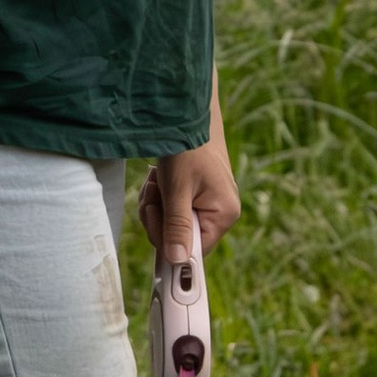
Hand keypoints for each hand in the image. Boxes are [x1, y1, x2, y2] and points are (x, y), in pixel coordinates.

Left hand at [141, 138, 239, 258]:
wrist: (187, 116)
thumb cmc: (187, 149)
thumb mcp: (177, 190)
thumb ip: (177, 227)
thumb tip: (177, 260)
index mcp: (223, 214)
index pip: (194, 249)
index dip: (170, 242)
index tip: (153, 219)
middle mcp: (220, 213)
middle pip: (180, 238)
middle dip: (159, 218)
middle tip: (154, 194)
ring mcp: (208, 205)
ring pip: (171, 224)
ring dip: (156, 205)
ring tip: (157, 181)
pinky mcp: (195, 197)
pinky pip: (171, 211)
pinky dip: (159, 198)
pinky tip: (158, 180)